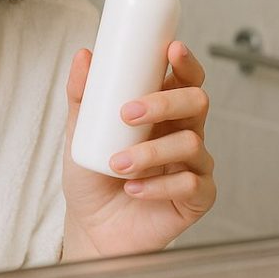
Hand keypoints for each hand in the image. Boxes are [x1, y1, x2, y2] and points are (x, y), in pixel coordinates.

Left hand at [60, 41, 216, 259]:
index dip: (186, 62)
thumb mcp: (80, 134)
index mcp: (163, 112)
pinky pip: (191, 185)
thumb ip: (82, 96)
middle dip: (164, 103)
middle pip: (196, 103)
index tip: (171, 49)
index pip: (185, 79)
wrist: (93, 228)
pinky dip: (158, 186)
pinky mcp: (198, 198)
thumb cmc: (93, 178)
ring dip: (150, 153)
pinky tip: (134, 189)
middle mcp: (184, 133)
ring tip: (118, 165)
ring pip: (191, 144)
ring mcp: (194, 166)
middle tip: (127, 114)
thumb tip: (83, 56)